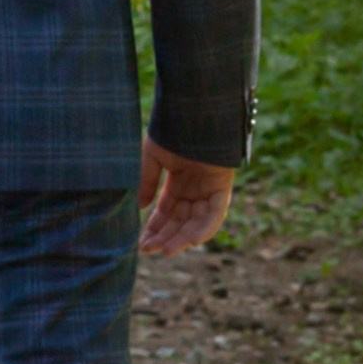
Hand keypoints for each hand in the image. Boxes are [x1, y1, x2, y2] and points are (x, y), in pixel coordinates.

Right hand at [138, 135, 236, 255]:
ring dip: (183, 237)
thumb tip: (140, 207)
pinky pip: (215, 213)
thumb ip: (147, 182)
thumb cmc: (172, 130)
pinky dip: (206, 227)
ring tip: (167, 251)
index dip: (154, 229)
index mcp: (177, 183)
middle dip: (165, 237)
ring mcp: (209, 190)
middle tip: (150, 251)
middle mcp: (194, 190)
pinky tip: (193, 241)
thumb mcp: (153, 158)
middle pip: (180, 221)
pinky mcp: (222, 187)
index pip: (165, 213)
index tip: (142, 245)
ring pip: (197, 222)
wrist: (194, 112)